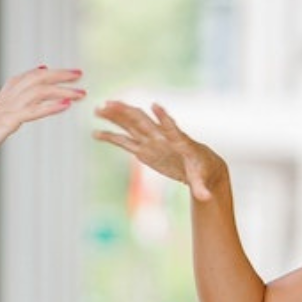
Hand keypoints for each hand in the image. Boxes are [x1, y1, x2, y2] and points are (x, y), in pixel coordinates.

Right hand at [0, 66, 84, 173]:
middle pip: (36, 79)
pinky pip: (33, 111)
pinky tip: (67, 106)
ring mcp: (5, 110)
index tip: (55, 70)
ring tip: (81, 92)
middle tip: (79, 74)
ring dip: (63, 91)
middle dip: (59, 75)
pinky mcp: (6, 123)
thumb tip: (1, 125)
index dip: (41, 73)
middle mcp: (4, 100)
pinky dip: (51, 107)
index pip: (23, 78)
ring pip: (39, 92)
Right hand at [93, 100, 227, 201]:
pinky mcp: (144, 149)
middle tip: (109, 103)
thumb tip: (206, 198)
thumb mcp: (202, 179)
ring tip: (97, 109)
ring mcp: (151, 141)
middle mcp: (162, 137)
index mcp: (178, 141)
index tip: (154, 106)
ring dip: (115, 116)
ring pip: (130, 125)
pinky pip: (124, 141)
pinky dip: (111, 137)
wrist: (199, 166)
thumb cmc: (202, 170)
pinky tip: (96, 133)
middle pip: (142, 121)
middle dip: (126, 112)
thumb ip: (201, 187)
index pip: (171, 127)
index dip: (164, 117)